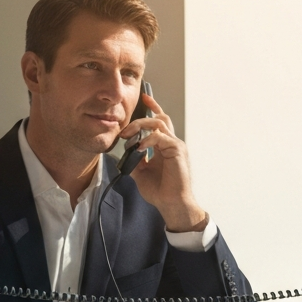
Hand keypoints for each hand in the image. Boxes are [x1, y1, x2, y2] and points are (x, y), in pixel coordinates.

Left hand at [121, 95, 207, 232]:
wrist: (172, 204)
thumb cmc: (160, 191)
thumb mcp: (141, 173)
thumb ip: (135, 159)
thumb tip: (124, 150)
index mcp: (164, 146)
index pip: (159, 121)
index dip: (153, 108)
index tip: (144, 97)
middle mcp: (172, 142)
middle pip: (159, 118)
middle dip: (140, 117)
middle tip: (124, 129)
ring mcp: (176, 145)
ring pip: (159, 123)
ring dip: (140, 127)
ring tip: (127, 137)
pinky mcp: (177, 150)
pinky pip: (160, 137)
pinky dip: (148, 140)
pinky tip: (139, 148)